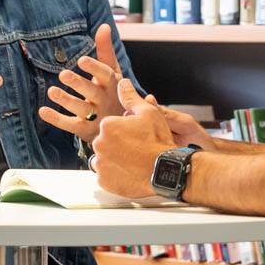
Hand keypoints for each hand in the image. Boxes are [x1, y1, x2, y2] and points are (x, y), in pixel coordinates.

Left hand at [35, 23, 125, 146]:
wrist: (123, 126)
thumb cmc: (113, 92)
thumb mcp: (113, 71)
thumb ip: (106, 50)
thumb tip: (103, 26)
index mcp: (112, 84)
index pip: (105, 75)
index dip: (94, 68)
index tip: (82, 60)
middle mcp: (105, 100)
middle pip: (92, 92)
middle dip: (78, 84)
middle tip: (63, 74)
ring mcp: (96, 116)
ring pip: (81, 109)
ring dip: (66, 100)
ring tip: (51, 91)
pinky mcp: (85, 130)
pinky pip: (70, 125)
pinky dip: (56, 119)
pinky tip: (42, 111)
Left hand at [90, 77, 177, 197]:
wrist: (165, 171)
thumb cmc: (158, 141)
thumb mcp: (148, 113)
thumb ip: (131, 97)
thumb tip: (122, 83)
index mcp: (107, 125)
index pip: (112, 125)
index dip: (127, 129)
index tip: (139, 135)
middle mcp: (99, 144)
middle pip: (107, 141)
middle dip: (119, 144)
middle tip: (138, 149)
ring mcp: (101, 164)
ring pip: (105, 158)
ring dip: (116, 159)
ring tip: (134, 161)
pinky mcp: (104, 181)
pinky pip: (106, 176)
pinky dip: (115, 175)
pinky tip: (130, 172)